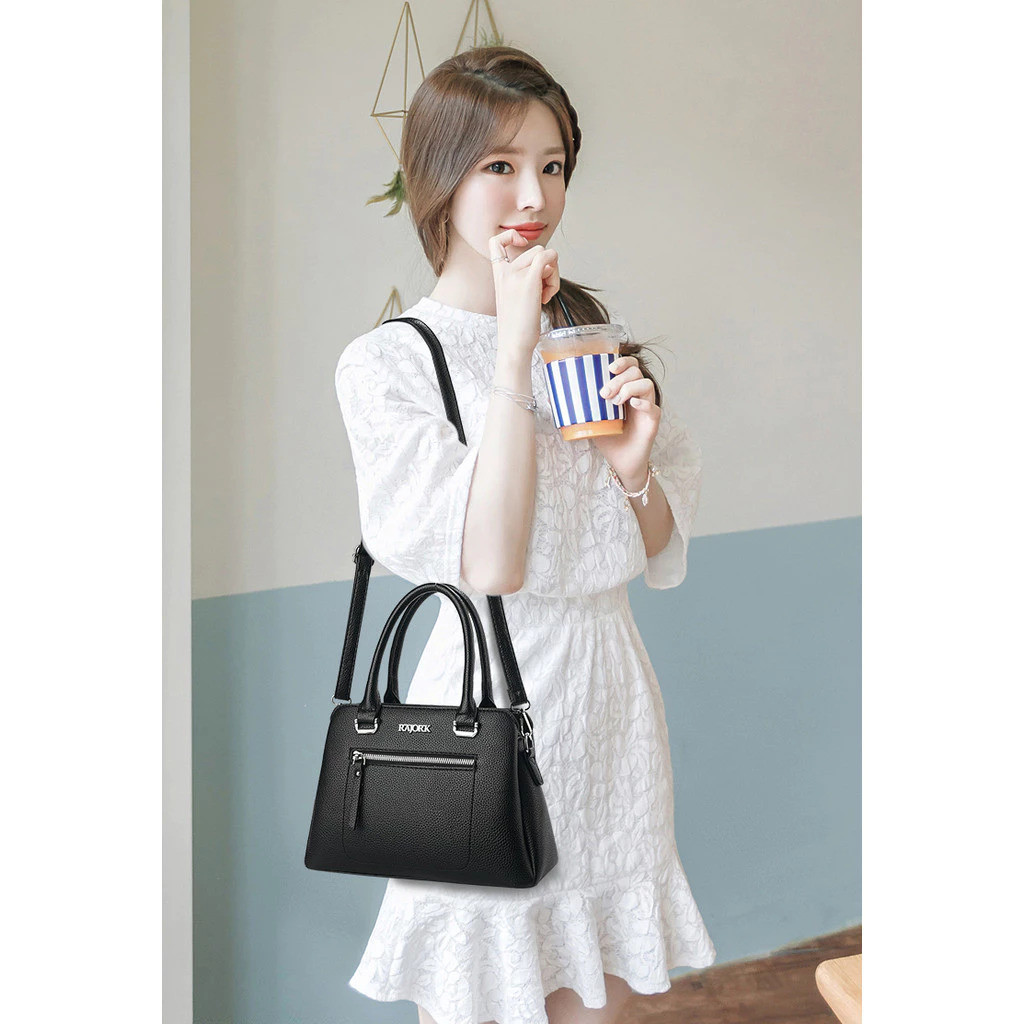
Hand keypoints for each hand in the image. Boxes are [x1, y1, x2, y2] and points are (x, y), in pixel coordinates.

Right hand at [489, 229, 559, 358]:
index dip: (511, 236)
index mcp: (498, 275)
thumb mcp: (516, 297)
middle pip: (535, 249)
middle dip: (545, 268)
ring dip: (552, 274)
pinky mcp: (529, 282)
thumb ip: (526, 278)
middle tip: (541, 291)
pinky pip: (549, 259)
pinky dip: (554, 277)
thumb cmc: (517, 326)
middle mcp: (505, 272)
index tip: (522, 246)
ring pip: (545, 254)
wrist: (514, 344)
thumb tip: (547, 266)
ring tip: (543, 295)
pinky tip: (547, 296)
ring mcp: (516, 276)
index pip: (495, 241)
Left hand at [590, 355, 660, 485]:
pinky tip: (633, 405)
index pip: (630, 366)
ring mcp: (647, 407)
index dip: (623, 361)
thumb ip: (577, 407)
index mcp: (625, 390)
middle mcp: (638, 396)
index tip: (609, 368)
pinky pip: (653, 407)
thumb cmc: (609, 440)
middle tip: (603, 393)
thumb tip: (552, 397)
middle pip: (636, 372)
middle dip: (618, 379)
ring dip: (629, 389)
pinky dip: (643, 403)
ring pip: (646, 385)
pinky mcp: (652, 422)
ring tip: (615, 402)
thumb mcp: (590, 420)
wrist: (621, 463)